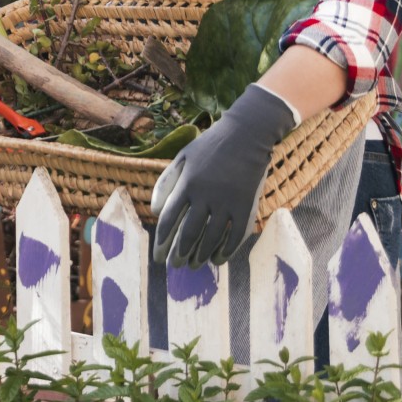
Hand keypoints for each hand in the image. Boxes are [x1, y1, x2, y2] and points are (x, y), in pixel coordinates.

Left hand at [150, 84, 297, 268]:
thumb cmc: (210, 146)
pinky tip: (217, 260)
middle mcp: (205, 196)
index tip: (158, 255)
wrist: (246, 135)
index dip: (162, 241)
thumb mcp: (182, 158)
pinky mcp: (246, 205)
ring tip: (193, 266)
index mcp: (187, 184)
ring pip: (211, 238)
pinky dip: (226, 250)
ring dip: (200, 255)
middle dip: (179, 253)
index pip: (169, 220)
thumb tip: (155, 212)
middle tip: (175, 266)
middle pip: (189, 233)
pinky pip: (235, 235)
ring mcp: (227, 201)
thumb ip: (166, 183)